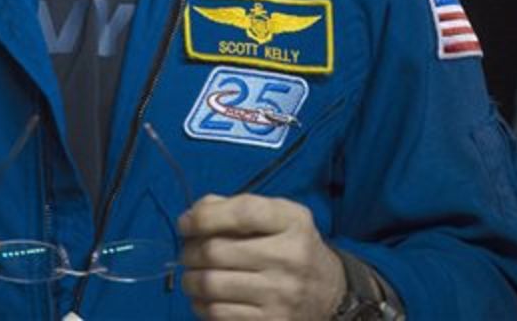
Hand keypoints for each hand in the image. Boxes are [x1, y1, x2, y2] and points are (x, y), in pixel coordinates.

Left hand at [178, 194, 345, 319]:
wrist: (330, 293)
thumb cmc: (291, 245)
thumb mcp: (278, 215)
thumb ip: (236, 206)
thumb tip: (193, 216)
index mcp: (292, 222)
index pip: (241, 213)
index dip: (204, 216)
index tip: (185, 224)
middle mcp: (289, 257)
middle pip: (216, 250)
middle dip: (189, 250)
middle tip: (188, 252)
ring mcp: (281, 295)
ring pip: (211, 284)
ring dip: (190, 279)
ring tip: (192, 275)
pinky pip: (219, 314)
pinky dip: (201, 304)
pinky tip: (204, 297)